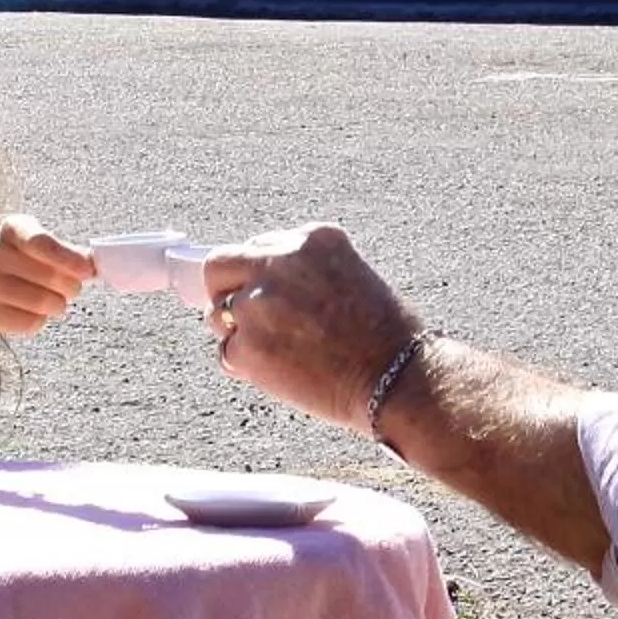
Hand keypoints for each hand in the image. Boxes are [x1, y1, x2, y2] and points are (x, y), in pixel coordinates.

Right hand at [0, 216, 93, 345]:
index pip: (40, 241)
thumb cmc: (26, 265)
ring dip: (58, 305)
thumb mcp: (46, 250)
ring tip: (56, 301)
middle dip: (70, 286)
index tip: (88, 271)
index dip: (67, 258)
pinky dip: (40, 320)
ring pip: (40, 301)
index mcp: (12, 229)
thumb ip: (72, 255)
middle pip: (47, 275)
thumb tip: (95, 263)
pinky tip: (34, 312)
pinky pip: (28, 322)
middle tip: (72, 288)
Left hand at [204, 225, 420, 428]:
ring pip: (219, 314)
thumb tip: (266, 287)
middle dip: (227, 290)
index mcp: (311, 239)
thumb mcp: (351, 278)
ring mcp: (258, 304)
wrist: (398, 378)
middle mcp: (279, 262)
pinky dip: (248, 367)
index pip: (260, 246)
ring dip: (239, 332)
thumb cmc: (388, 337)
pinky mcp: (247, 347)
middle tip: (245, 317)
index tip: (268, 294)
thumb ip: (307, 273)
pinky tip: (283, 373)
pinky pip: (228, 354)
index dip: (260, 274)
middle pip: (220, 266)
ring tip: (281, 352)